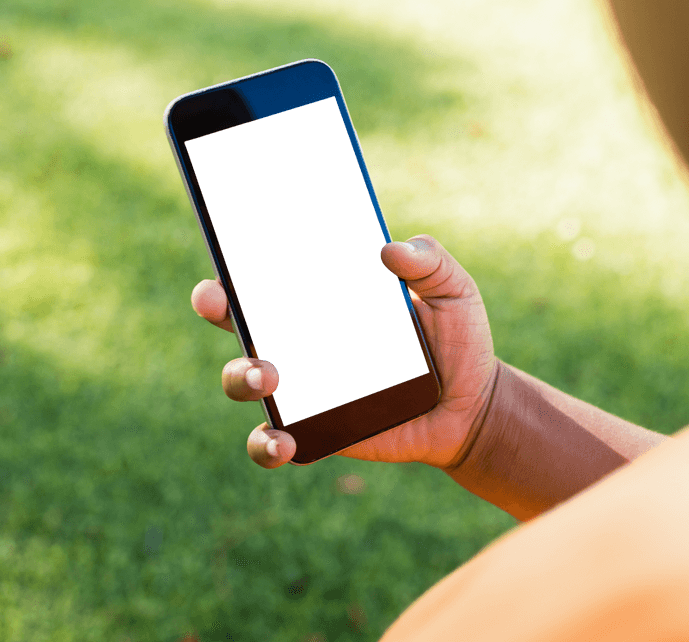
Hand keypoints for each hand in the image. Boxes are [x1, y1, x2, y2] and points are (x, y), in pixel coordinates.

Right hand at [190, 234, 499, 469]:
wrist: (471, 407)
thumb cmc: (456, 341)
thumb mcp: (453, 291)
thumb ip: (430, 262)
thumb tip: (389, 248)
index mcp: (322, 299)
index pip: (269, 272)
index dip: (238, 256)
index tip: (228, 244)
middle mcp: (299, 341)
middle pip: (237, 320)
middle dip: (216, 305)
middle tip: (221, 301)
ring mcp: (301, 389)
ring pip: (242, 380)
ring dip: (241, 375)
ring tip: (269, 377)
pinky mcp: (314, 432)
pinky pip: (272, 442)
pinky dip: (268, 444)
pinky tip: (286, 440)